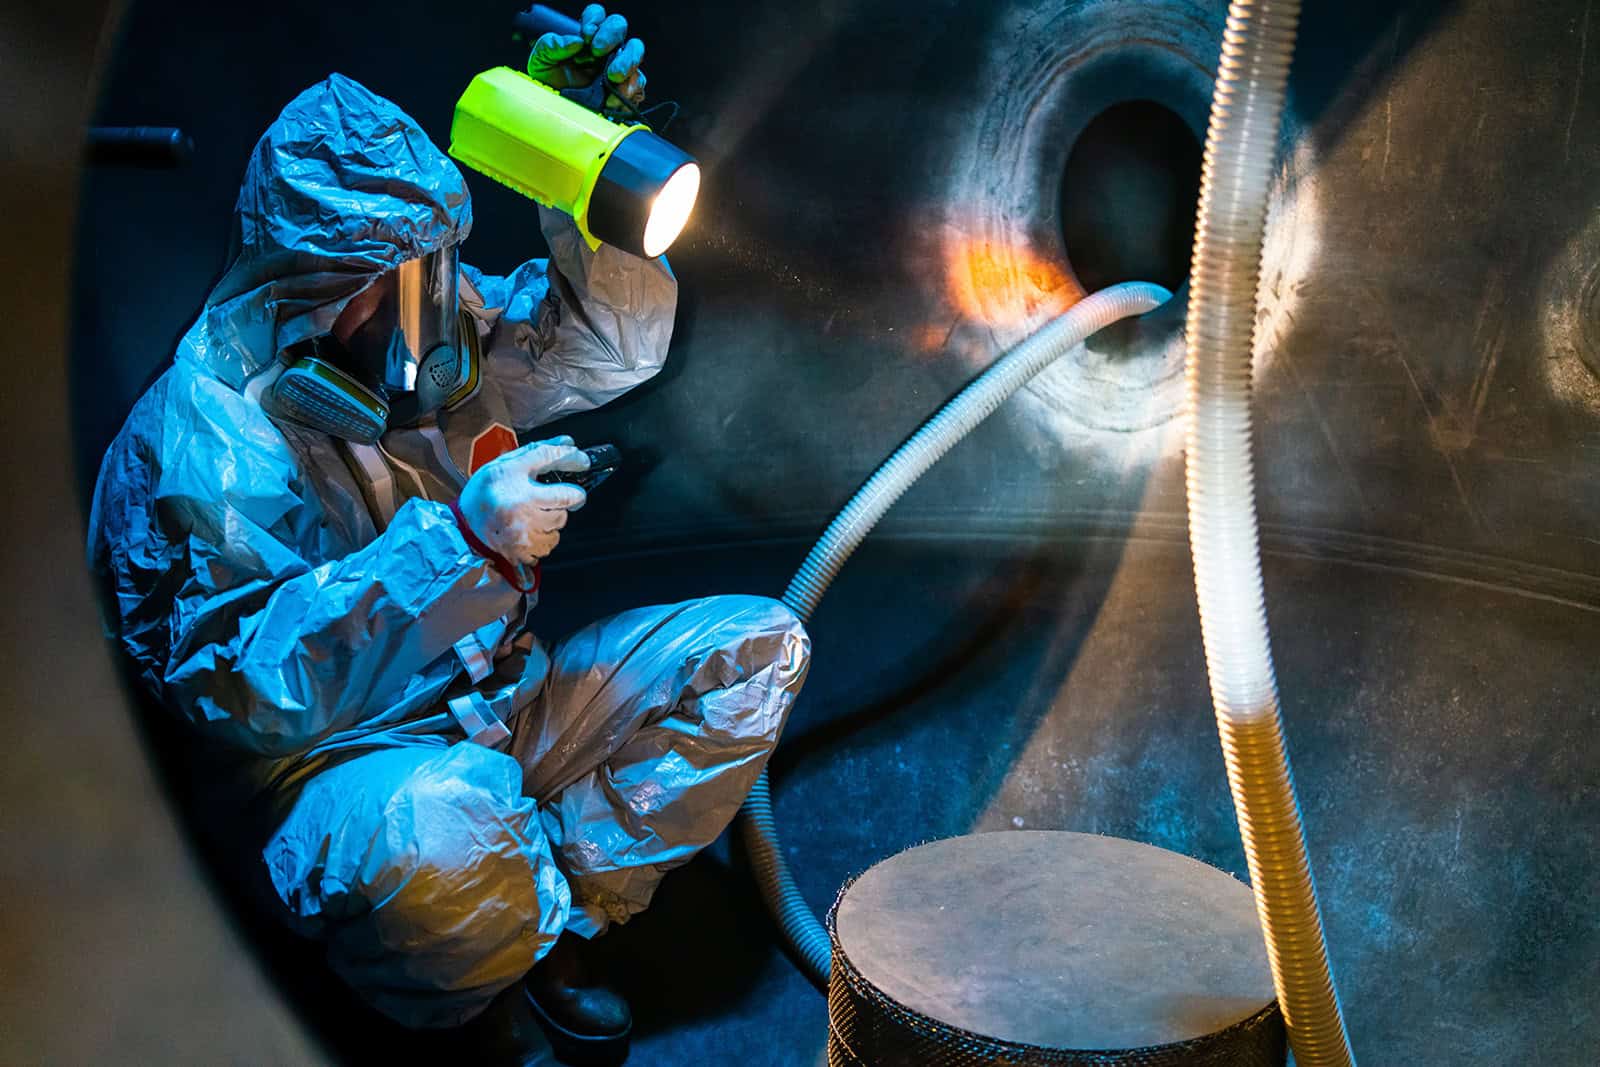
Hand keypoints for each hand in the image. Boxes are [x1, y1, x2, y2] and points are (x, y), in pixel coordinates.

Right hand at [457, 436, 589, 566]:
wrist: (463, 526)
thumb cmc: (485, 492)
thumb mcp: (506, 464)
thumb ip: (539, 452)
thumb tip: (569, 443)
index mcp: (515, 482)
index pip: (553, 462)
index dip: (573, 460)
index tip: (582, 461)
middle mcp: (522, 507)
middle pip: (568, 499)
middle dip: (567, 496)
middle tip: (555, 495)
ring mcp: (525, 532)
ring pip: (561, 521)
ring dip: (554, 516)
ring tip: (533, 512)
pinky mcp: (526, 551)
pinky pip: (552, 542)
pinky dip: (546, 534)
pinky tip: (529, 528)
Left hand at [526, 4, 646, 109]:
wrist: (556, 115)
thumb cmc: (549, 85)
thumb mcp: (541, 61)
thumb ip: (551, 45)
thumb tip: (575, 41)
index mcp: (586, 37)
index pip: (597, 15)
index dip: (594, 20)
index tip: (586, 36)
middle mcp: (604, 49)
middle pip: (619, 26)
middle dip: (611, 35)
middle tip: (597, 52)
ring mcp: (618, 68)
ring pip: (635, 52)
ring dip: (627, 61)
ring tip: (612, 76)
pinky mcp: (626, 91)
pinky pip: (638, 84)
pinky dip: (630, 89)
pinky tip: (613, 97)